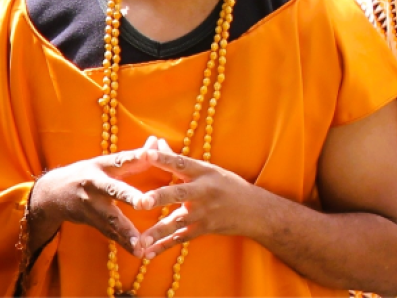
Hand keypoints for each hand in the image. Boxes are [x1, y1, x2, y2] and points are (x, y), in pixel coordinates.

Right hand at [26, 149, 155, 253]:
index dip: (136, 155)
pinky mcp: (91, 221)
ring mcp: (91, 205)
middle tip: (145, 202)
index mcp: (101, 166)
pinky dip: (124, 243)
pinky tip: (139, 253)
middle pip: (113, 190)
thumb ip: (134, 156)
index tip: (151, 154)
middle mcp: (95, 184)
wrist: (52, 193)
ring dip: (127, 232)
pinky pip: (110, 233)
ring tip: (142, 245)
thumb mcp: (105, 162)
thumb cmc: (87, 174)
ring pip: (111, 219)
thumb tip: (157, 140)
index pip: (121, 159)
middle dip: (129, 196)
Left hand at [134, 137, 263, 259]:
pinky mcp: (203, 229)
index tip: (145, 153)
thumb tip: (156, 142)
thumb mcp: (207, 169)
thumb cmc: (227, 184)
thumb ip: (178, 159)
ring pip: (177, 222)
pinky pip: (181, 238)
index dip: (163, 157)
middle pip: (178, 193)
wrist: (255, 211)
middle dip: (160, 197)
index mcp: (203, 172)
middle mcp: (203, 192)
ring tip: (141, 239)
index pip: (180, 162)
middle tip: (142, 201)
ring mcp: (203, 213)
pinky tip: (147, 253)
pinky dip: (164, 246)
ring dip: (158, 232)